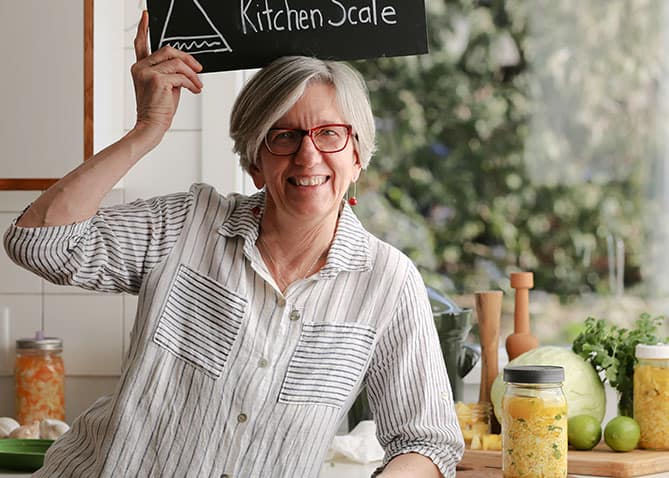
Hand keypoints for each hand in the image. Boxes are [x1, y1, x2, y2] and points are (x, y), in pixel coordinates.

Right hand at [131, 10, 202, 136]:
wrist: (152, 125)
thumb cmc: (158, 109)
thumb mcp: (165, 86)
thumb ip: (170, 72)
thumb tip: (187, 65)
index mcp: (140, 67)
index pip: (141, 43)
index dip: (144, 28)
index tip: (146, 16)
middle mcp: (140, 67)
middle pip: (168, 50)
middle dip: (187, 59)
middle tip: (199, 70)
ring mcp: (147, 73)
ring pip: (177, 63)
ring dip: (192, 75)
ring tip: (197, 85)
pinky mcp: (157, 80)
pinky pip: (181, 75)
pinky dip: (192, 83)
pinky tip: (195, 90)